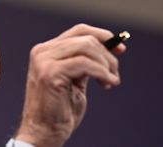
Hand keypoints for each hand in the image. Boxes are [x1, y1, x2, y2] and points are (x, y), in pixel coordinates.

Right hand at [15, 24, 125, 146]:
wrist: (43, 131)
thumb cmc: (59, 109)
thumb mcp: (74, 79)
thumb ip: (83, 62)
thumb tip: (109, 48)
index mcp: (46, 50)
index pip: (78, 30)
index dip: (102, 35)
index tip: (120, 48)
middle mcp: (42, 52)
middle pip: (85, 38)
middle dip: (107, 55)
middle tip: (114, 74)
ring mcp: (44, 61)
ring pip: (87, 47)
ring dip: (106, 64)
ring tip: (110, 81)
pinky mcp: (50, 73)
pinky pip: (85, 64)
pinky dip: (102, 73)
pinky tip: (107, 84)